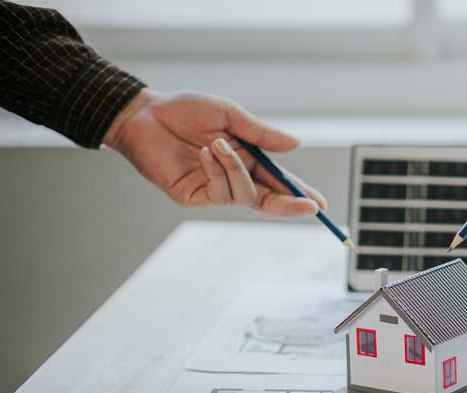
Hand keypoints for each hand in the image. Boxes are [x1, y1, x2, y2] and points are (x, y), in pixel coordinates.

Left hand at [104, 89, 326, 216]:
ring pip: (244, 194)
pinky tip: (202, 153)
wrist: (145, 114)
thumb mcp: (229, 115)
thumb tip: (294, 145)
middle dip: (290, 205)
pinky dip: (216, 170)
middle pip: (268, 201)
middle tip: (310, 207)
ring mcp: (213, 189)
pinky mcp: (194, 196)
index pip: (278, 182)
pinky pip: (219, 193)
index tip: (320, 204)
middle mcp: (232, 177)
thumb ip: (261, 133)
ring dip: (236, 168)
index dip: (299, 193)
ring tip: (216, 144)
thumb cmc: (184, 110)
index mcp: (245, 158)